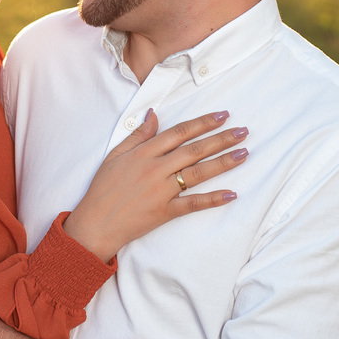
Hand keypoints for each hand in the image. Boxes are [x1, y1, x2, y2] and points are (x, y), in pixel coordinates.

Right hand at [64, 110, 248, 260]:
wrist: (95, 223)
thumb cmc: (102, 189)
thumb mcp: (115, 156)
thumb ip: (138, 135)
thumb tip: (154, 114)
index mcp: (143, 153)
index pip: (179, 133)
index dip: (202, 123)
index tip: (222, 116)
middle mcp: (155, 169)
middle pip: (194, 150)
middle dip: (221, 139)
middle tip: (243, 131)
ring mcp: (161, 191)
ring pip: (198, 173)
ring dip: (223, 163)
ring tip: (244, 154)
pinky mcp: (165, 211)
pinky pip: (193, 204)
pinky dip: (213, 199)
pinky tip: (231, 193)